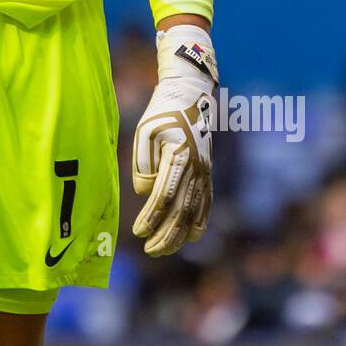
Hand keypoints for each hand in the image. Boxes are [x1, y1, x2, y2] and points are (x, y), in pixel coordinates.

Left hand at [131, 25, 217, 256]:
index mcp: (179, 157)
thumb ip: (143, 164)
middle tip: (150, 250)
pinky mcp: (207, 171)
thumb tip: (144, 192)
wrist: (191, 94)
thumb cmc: (161, 112)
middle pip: (183, 211)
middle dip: (166, 235)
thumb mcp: (144, 131)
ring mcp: (205, 171)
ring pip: (195, 211)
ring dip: (179, 234)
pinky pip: (206, 202)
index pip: (165, 197)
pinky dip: (199, 221)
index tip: (138, 232)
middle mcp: (197, 168)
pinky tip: (192, 236)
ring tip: (163, 249)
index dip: (152, 218)